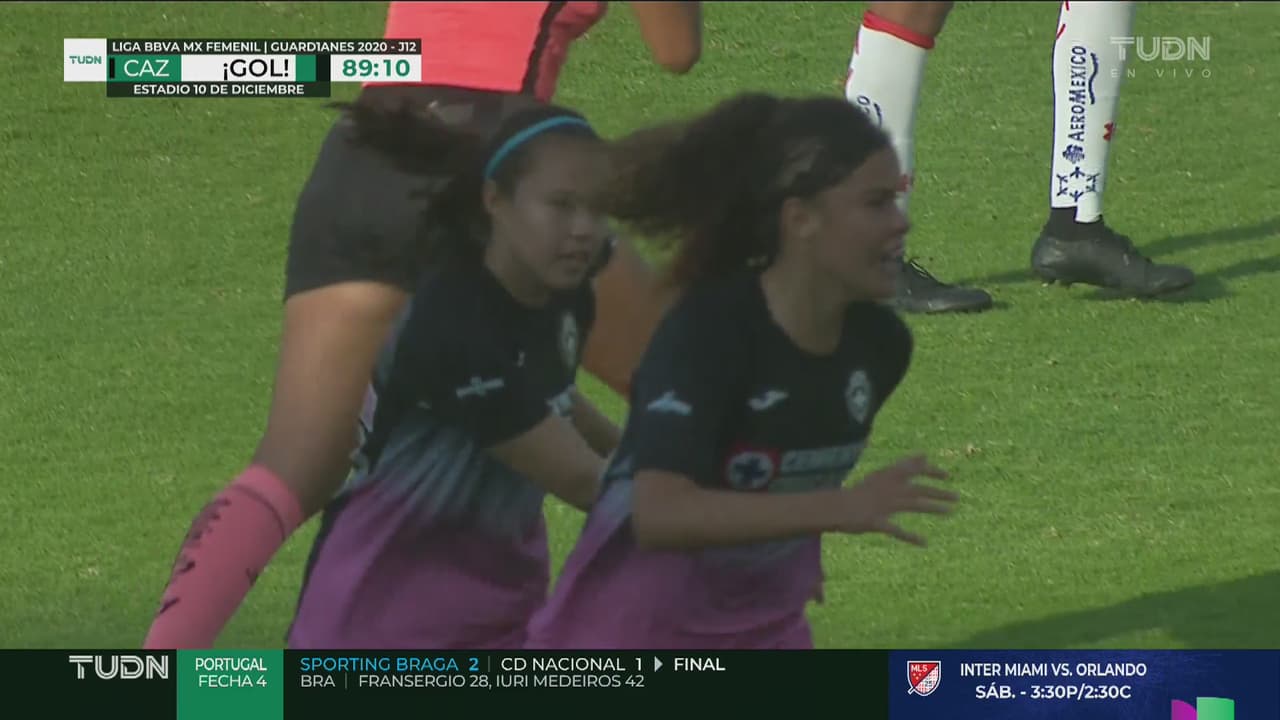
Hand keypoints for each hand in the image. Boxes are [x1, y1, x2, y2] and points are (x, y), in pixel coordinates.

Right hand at [833, 454, 956, 545]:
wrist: (835, 508)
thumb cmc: (858, 493)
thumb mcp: (882, 476)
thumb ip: (905, 466)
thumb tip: (924, 454)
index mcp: (885, 477)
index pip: (911, 469)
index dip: (930, 471)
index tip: (947, 475)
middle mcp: (887, 489)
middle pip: (917, 489)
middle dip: (938, 492)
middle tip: (957, 497)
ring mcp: (882, 506)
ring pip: (913, 505)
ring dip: (932, 507)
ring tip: (950, 512)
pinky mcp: (876, 522)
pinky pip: (896, 530)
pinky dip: (910, 536)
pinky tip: (924, 542)